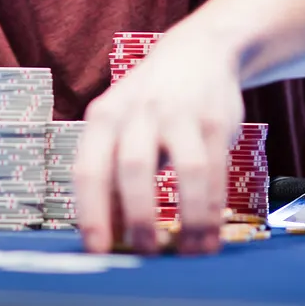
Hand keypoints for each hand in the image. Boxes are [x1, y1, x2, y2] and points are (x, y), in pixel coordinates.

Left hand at [73, 22, 242, 255]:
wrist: (199, 51)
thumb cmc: (149, 107)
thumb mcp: (120, 128)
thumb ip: (112, 176)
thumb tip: (109, 239)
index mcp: (102, 118)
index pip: (88, 170)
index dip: (92, 214)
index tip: (98, 253)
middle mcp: (136, 113)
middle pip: (132, 168)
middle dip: (139, 217)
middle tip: (146, 254)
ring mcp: (178, 114)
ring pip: (186, 171)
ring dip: (189, 218)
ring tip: (191, 254)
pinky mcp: (214, 119)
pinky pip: (216, 170)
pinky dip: (213, 208)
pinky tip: (211, 235)